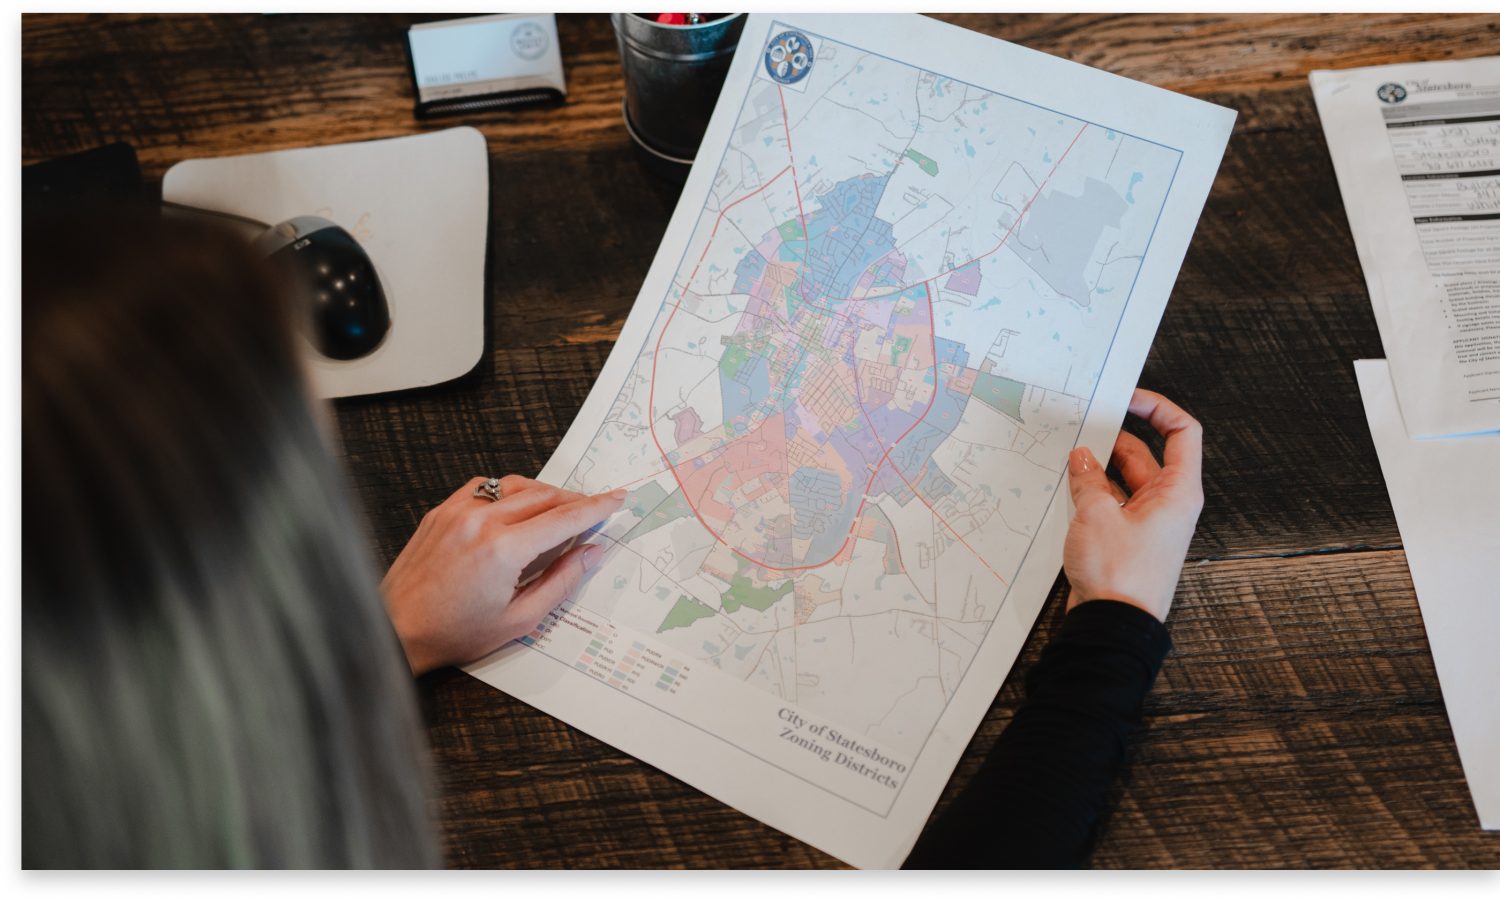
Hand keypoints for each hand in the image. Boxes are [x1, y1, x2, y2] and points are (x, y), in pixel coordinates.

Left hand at [382, 475, 624, 674]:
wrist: (397, 628)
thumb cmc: (453, 632)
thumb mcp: (519, 619)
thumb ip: (562, 581)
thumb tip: (591, 552)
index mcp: (504, 549)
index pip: (564, 518)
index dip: (597, 507)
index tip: (616, 499)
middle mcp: (481, 521)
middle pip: (544, 496)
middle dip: (575, 500)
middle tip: (594, 508)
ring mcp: (458, 511)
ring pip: (516, 485)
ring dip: (544, 492)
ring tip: (559, 509)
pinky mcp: (441, 511)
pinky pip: (484, 486)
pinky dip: (508, 491)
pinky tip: (516, 506)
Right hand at [1062, 389, 1203, 622]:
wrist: (1114, 626)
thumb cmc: (1120, 575)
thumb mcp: (1096, 515)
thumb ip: (1088, 478)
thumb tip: (1081, 457)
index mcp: (1177, 491)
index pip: (1182, 433)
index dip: (1157, 409)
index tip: (1127, 398)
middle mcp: (1168, 503)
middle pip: (1145, 453)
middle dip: (1113, 438)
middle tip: (1080, 426)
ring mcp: (1147, 522)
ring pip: (1124, 478)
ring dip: (1098, 466)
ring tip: (1067, 455)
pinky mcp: (1126, 538)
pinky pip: (1111, 502)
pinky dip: (1092, 491)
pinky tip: (1067, 486)